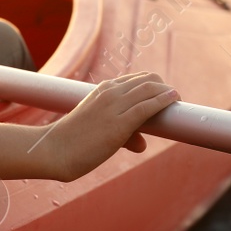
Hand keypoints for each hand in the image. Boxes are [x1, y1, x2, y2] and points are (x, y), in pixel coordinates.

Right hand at [41, 72, 179, 180]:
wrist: (53, 151)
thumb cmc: (72, 143)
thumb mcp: (98, 130)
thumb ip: (123, 135)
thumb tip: (142, 144)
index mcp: (103, 90)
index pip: (136, 79)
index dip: (154, 85)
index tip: (165, 95)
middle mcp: (110, 93)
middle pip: (148, 80)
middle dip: (164, 88)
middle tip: (174, 100)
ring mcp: (114, 106)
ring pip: (150, 89)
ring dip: (167, 92)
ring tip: (177, 100)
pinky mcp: (119, 124)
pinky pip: (147, 107)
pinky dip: (163, 101)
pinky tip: (174, 100)